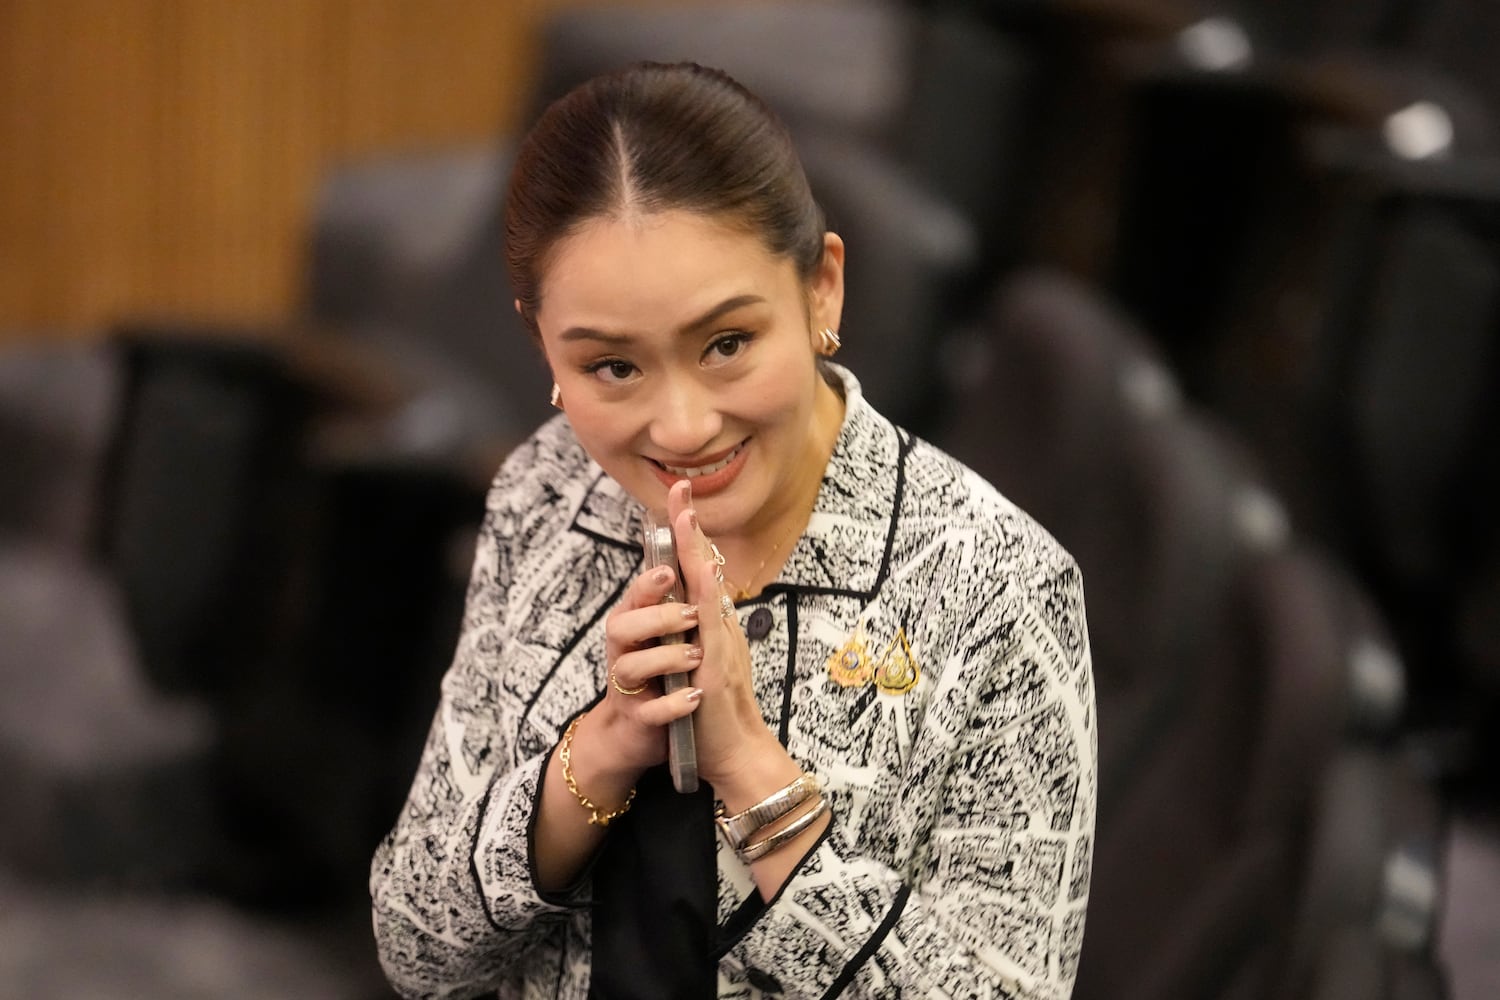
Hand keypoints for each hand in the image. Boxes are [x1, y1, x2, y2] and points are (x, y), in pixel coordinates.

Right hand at [594, 539, 704, 773]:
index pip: (636, 595)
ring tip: (697, 656)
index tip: (669, 570)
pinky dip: (670, 704)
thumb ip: (684, 598)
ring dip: (665, 658)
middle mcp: (624, 651)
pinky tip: (692, 697)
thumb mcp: (676, 632)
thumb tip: (703, 552)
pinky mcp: (637, 717)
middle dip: (657, 618)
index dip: (649, 581)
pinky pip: (648, 712)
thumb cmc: (665, 673)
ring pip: (629, 667)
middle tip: (692, 617)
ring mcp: (628, 686)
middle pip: (621, 626)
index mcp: (635, 625)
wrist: (642, 731)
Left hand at [664, 481, 786, 792]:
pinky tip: (696, 569)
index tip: (678, 502)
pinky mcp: (718, 664)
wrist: (737, 755)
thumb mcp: (705, 666)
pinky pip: (710, 622)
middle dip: (692, 529)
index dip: (689, 538)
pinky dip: (703, 593)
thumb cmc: (717, 717)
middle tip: (680, 490)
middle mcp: (721, 628)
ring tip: (685, 514)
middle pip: (706, 569)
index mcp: (714, 627)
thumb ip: (699, 637)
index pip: (700, 573)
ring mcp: (722, 643)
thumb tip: (690, 610)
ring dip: (696, 549)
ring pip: (708, 587)